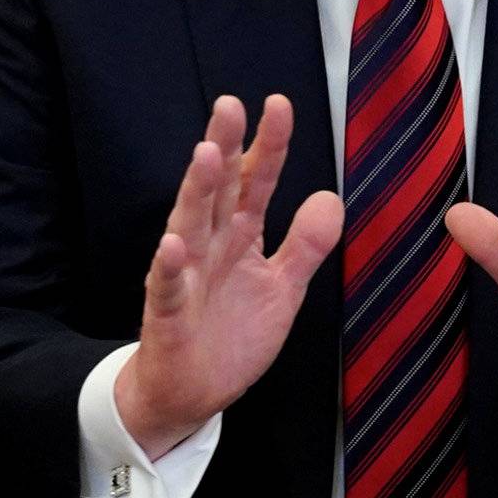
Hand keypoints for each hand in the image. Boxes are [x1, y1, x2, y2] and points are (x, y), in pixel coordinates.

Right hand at [115, 95, 344, 459]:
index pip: (253, 182)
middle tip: (229, 106)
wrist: (192, 392)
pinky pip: (167, 287)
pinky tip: (173, 245)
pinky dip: (169, 267)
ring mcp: (185, 276)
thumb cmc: (231, 335)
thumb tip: (330, 196)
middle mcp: (209, 246)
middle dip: (225, 147)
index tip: (278, 105)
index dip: (267, 146)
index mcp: (239, 236)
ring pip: (190, 225)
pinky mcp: (168, 314)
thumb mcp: (283, 289)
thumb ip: (306, 245)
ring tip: (207, 154)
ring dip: (197, 191)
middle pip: (218, 189)